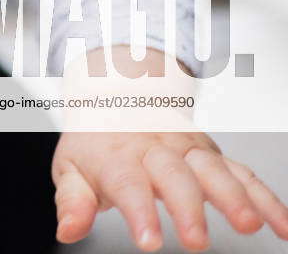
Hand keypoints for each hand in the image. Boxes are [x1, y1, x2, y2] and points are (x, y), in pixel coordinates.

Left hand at [52, 130, 287, 250]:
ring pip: (213, 169)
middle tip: (195, 240)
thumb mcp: (71, 168)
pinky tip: (281, 226)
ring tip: (246, 224)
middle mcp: (156, 149)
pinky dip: (265, 198)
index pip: (127, 183)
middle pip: (174, 175)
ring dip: (233, 196)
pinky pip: (244, 174)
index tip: (148, 240)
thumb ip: (72, 200)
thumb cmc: (96, 142)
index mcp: (118, 155)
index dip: (138, 211)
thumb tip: (67, 228)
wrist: (116, 95)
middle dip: (188, 207)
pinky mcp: (212, 156)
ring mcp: (188, 150)